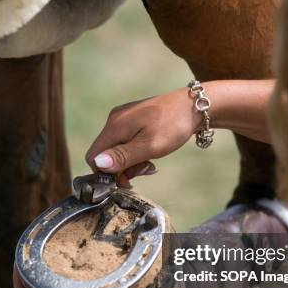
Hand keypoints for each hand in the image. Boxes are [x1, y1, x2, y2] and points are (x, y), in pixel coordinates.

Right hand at [85, 87, 199, 186]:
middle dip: (121, 169)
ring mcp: (123, 118)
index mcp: (115, 126)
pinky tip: (150, 153)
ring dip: (131, 162)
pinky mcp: (132, 119)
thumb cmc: (173, 126)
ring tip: (150, 163)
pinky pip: (125, 141)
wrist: (195, 106)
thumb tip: (98, 163)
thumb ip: (123, 156)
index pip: (93, 157)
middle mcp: (114, 120)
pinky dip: (135, 152)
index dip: (106, 173)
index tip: (127, 180)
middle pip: (105, 154)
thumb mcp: (150, 146)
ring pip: (116, 149)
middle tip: (145, 171)